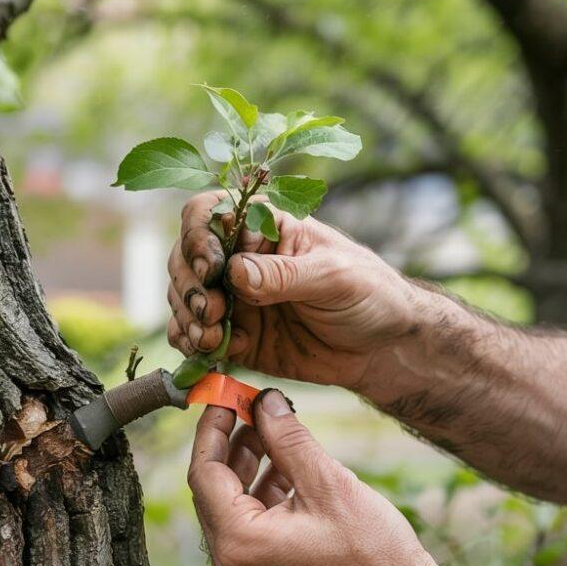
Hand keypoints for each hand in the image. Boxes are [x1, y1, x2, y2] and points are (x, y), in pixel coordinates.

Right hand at [167, 191, 413, 393]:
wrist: (383, 348)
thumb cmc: (370, 294)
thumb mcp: (334, 277)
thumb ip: (285, 275)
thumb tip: (235, 271)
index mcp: (264, 225)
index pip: (207, 215)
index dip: (198, 238)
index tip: (212, 269)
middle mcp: (240, 257)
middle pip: (184, 258)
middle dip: (189, 286)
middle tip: (213, 312)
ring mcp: (234, 298)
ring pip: (183, 298)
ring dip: (187, 317)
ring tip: (211, 337)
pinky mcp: (234, 335)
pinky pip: (194, 336)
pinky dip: (190, 343)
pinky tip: (208, 350)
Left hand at [187, 389, 433, 565]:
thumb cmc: (374, 554)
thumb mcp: (328, 484)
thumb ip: (287, 439)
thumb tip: (264, 400)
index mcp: (239, 543)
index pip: (204, 473)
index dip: (213, 429)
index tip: (225, 397)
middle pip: (214, 492)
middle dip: (231, 446)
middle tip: (251, 409)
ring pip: (232, 510)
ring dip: (248, 469)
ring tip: (273, 433)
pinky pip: (249, 531)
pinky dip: (261, 498)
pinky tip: (287, 471)